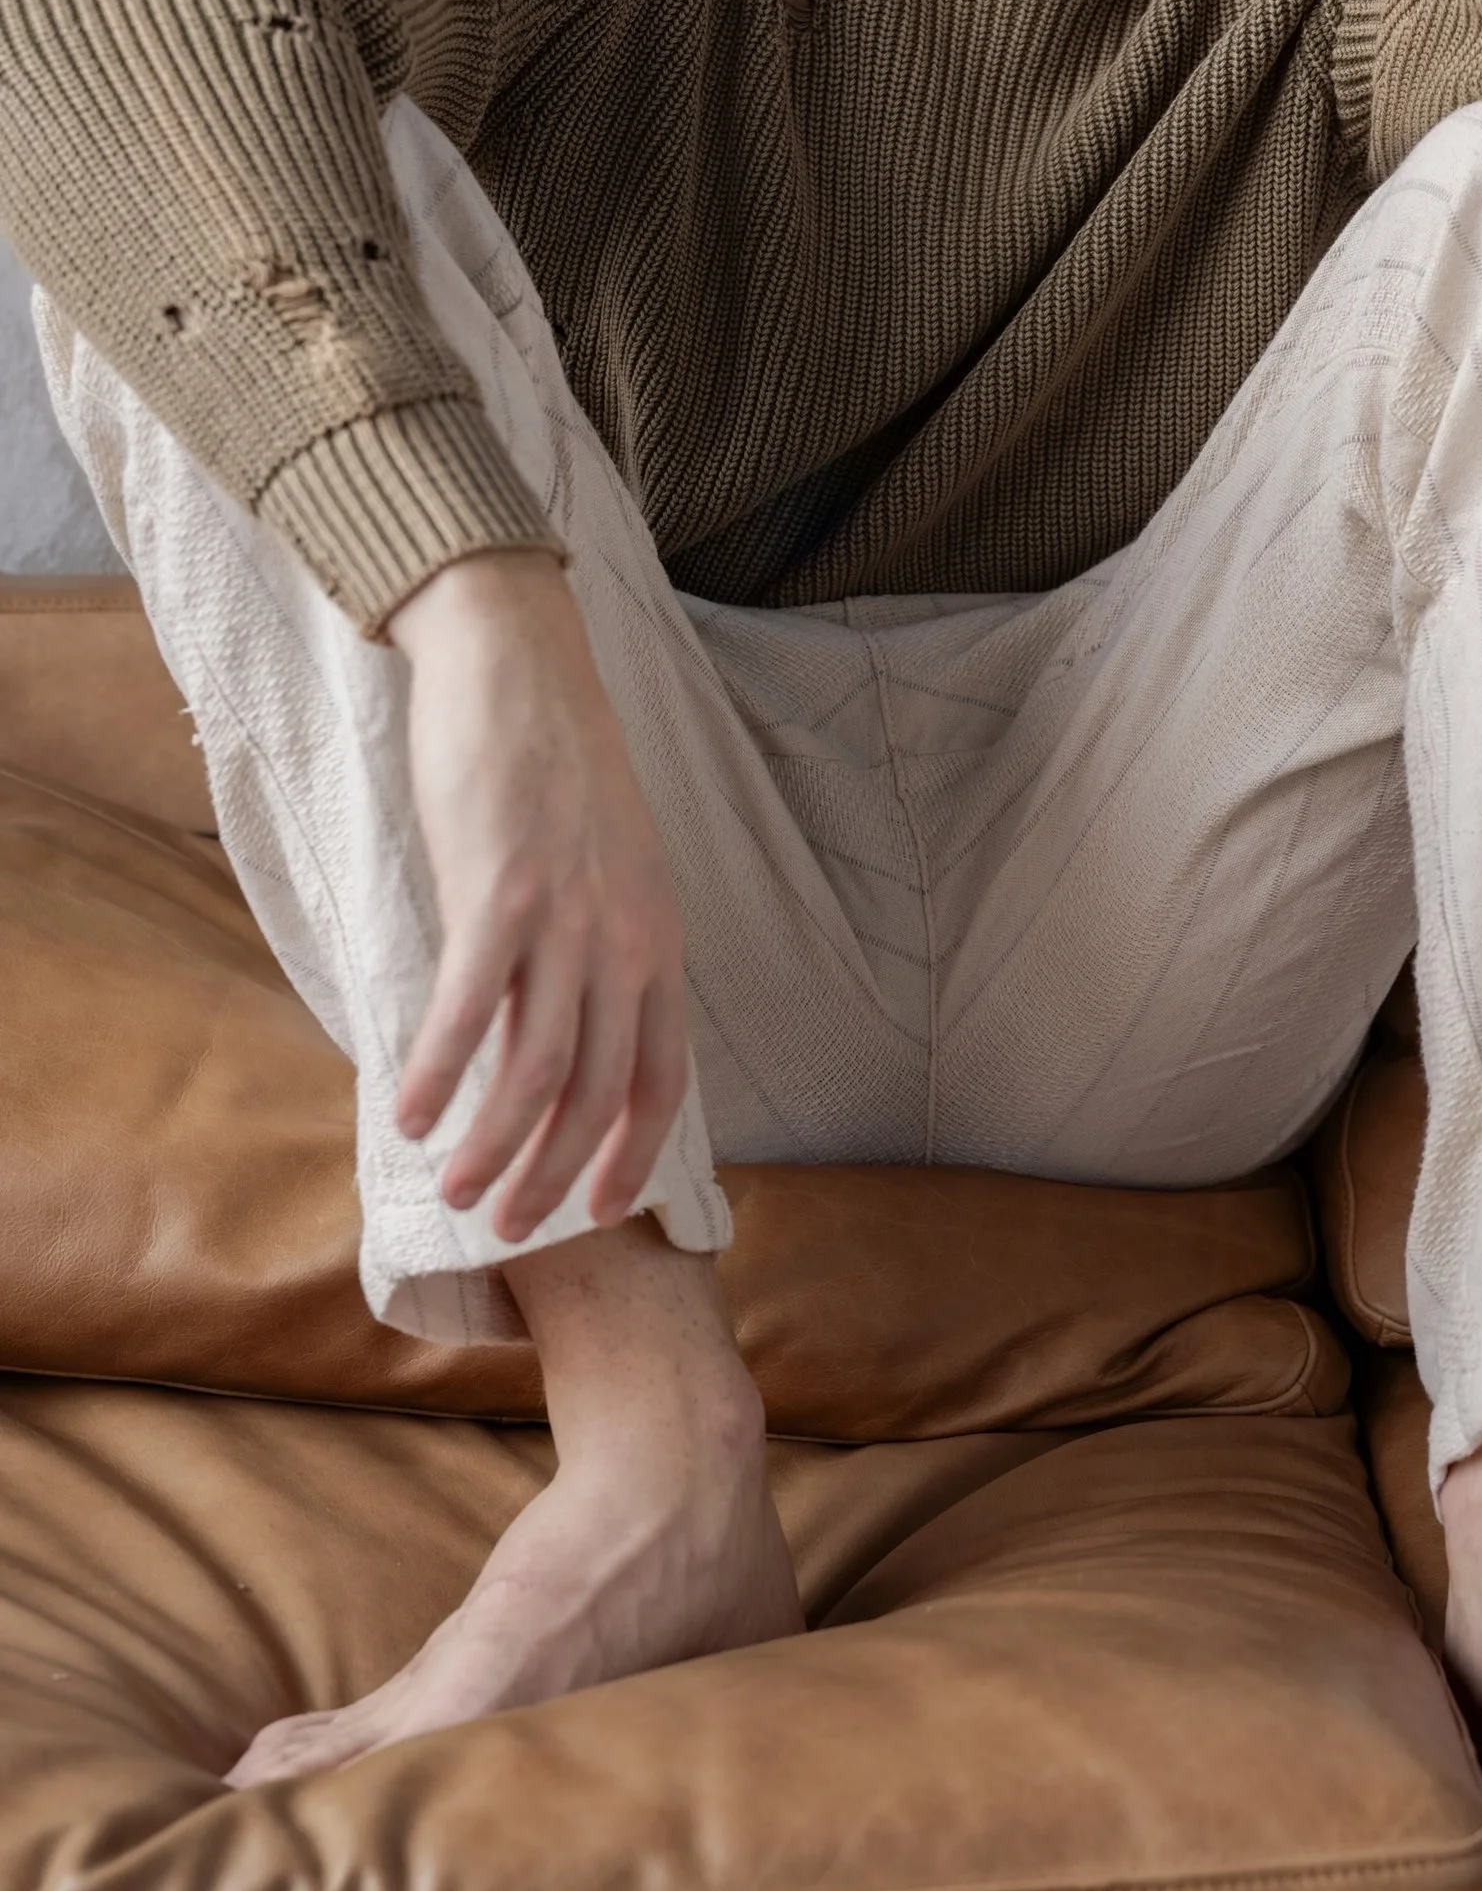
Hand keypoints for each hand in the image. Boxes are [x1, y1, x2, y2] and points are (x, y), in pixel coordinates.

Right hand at [386, 549, 690, 1243]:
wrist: (520, 665)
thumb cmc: (554, 765)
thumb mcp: (609, 865)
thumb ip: (599, 945)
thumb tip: (563, 1024)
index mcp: (659, 936)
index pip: (663, 1074)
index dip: (634, 1153)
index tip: (602, 1212)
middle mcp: (625, 938)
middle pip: (598, 1090)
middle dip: (554, 1173)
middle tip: (505, 1225)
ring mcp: (566, 917)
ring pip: (536, 1068)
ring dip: (494, 1145)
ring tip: (452, 1194)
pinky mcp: (501, 892)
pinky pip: (471, 1011)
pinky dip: (440, 1074)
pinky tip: (409, 1117)